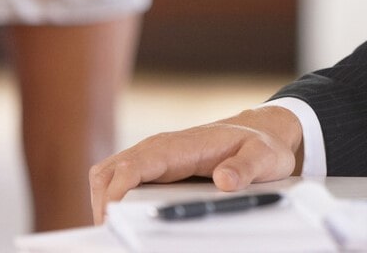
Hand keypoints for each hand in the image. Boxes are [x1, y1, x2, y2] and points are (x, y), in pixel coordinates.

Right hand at [88, 106, 302, 223]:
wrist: (262, 131)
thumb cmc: (260, 144)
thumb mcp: (264, 157)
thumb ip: (246, 168)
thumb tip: (225, 180)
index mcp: (180, 146)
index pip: (134, 165)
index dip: (117, 192)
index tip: (114, 218)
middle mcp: (159, 149)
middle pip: (109, 172)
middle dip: (102, 203)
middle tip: (113, 234)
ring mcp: (154, 157)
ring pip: (109, 175)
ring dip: (104, 202)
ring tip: (117, 231)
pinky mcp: (155, 168)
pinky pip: (121, 180)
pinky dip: (113, 199)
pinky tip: (126, 220)